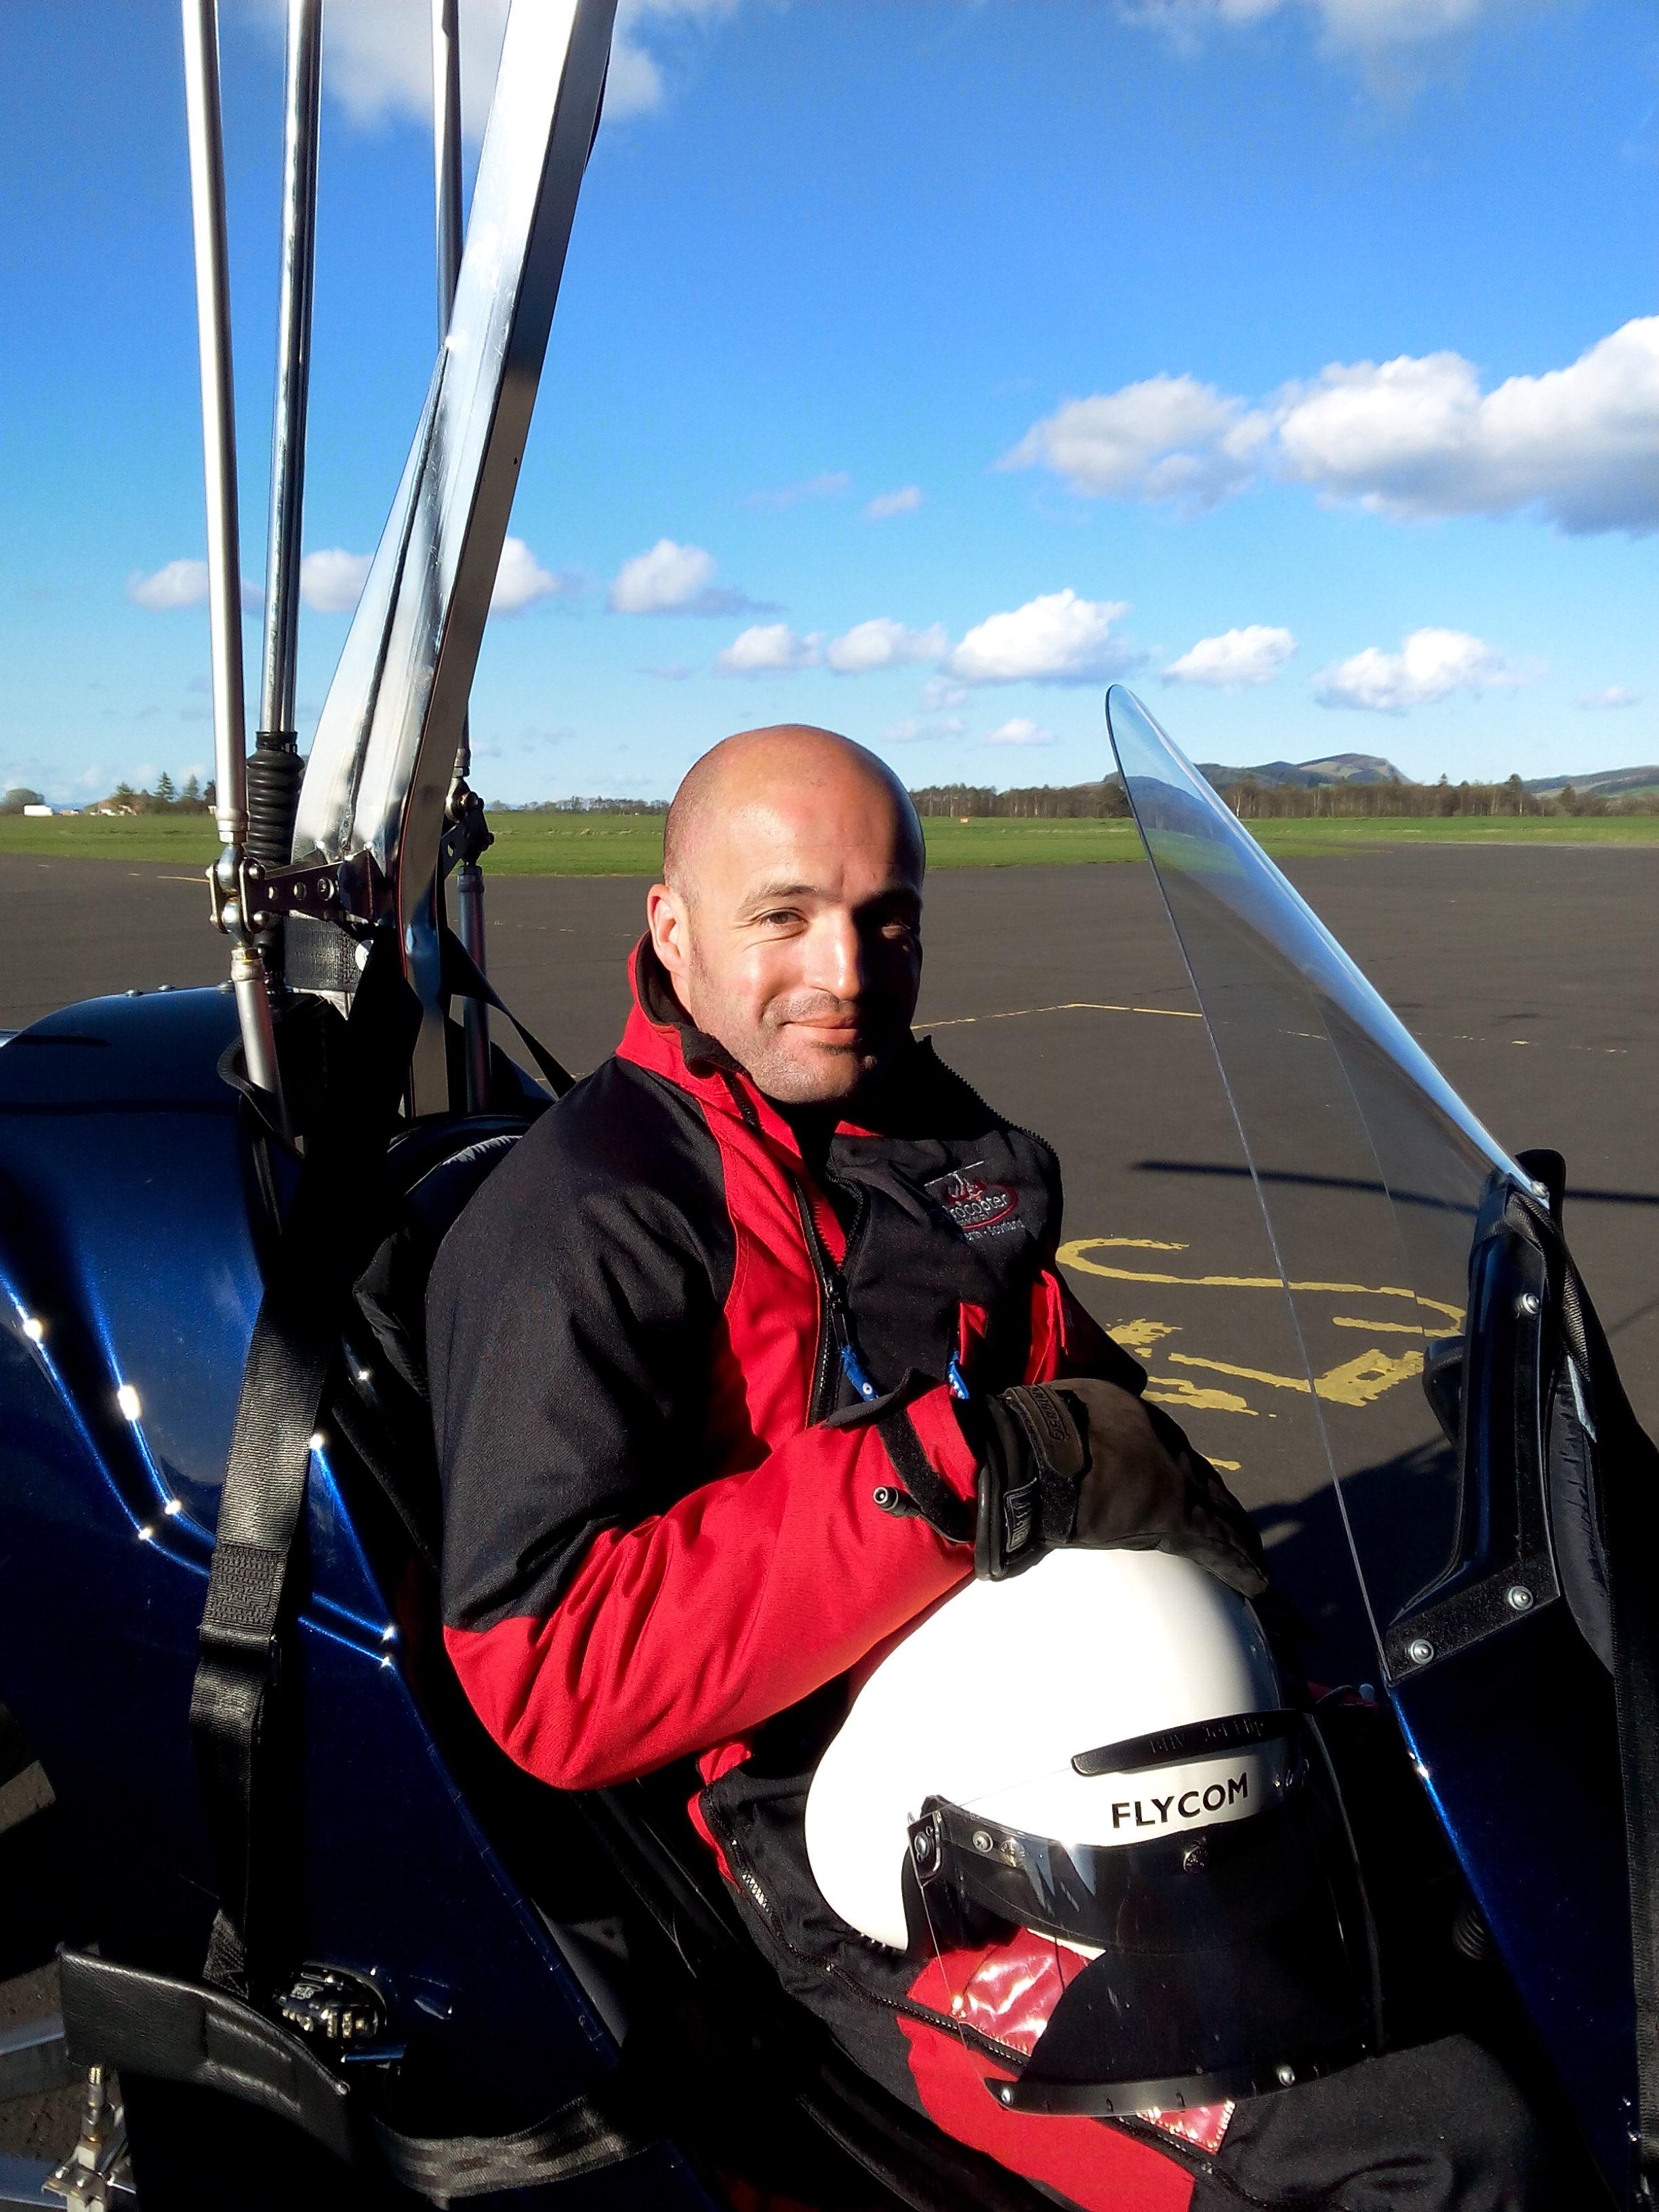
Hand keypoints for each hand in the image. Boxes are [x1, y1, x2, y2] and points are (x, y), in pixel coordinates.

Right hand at [968, 1377, 1267, 1597]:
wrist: (1030, 1451)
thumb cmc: (1023, 1441)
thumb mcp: (1047, 1422)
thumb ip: (1057, 1443)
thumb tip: (1040, 1465)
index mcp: (1129, 1414)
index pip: (1167, 1451)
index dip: (1180, 1477)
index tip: (1187, 1497)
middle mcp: (1161, 1438)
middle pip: (1201, 1478)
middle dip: (1218, 1506)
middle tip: (1235, 1532)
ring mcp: (1173, 1473)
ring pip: (1219, 1509)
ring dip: (1236, 1537)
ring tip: (1252, 1562)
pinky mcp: (1177, 1512)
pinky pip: (1219, 1541)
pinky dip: (1239, 1562)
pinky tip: (1254, 1582)